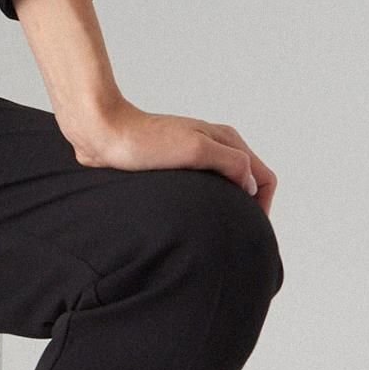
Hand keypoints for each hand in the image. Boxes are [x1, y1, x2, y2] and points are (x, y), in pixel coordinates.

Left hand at [65, 100, 277, 217]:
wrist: (102, 133)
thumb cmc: (144, 141)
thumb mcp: (195, 148)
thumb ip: (231, 162)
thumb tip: (250, 185)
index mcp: (225, 139)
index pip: (266, 179)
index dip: (263, 208)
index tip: (247, 230)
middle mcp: (214, 145)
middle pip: (248, 184)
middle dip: (247, 209)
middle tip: (230, 235)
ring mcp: (194, 155)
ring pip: (225, 188)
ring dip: (225, 207)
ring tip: (210, 228)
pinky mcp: (174, 166)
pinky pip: (202, 190)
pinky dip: (204, 204)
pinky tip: (189, 218)